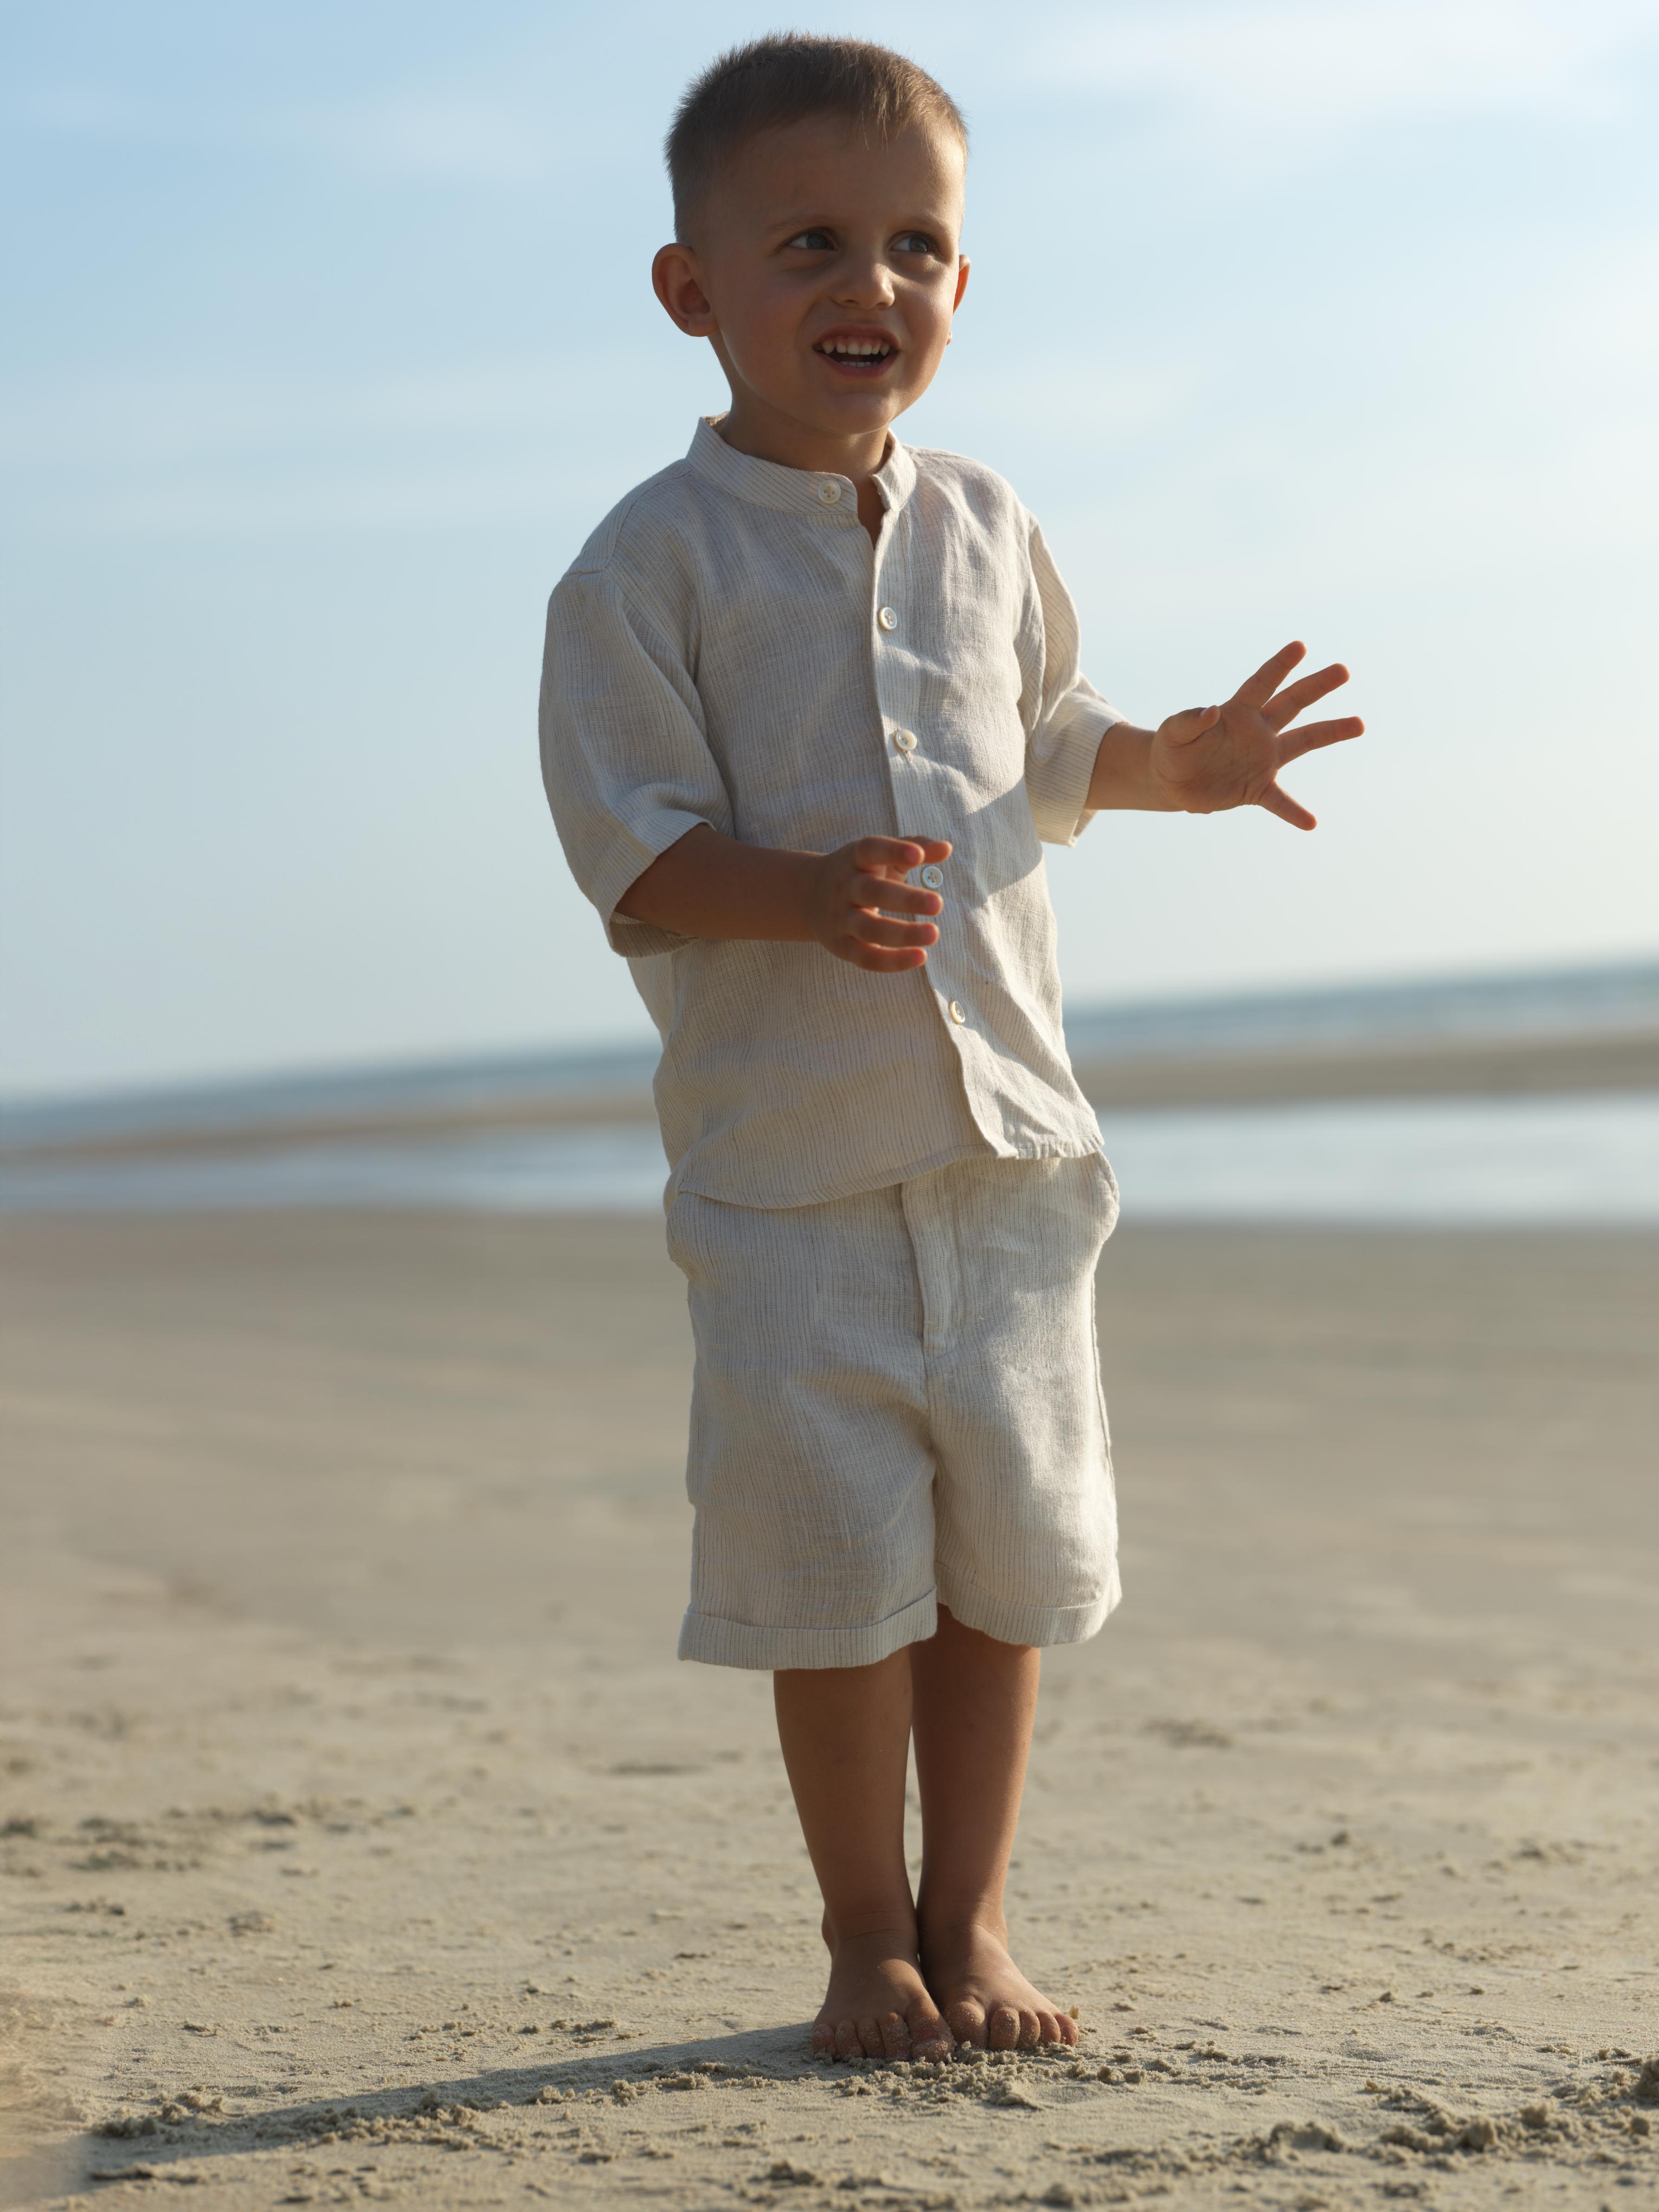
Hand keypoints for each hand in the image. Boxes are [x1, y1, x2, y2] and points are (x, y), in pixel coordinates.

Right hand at [804, 835, 950, 972]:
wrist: (807, 896)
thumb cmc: (859, 872)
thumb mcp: (880, 855)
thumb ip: (914, 847)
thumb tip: (947, 848)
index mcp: (855, 859)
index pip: (870, 850)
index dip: (893, 851)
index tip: (918, 856)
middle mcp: (845, 888)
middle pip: (871, 892)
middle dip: (905, 899)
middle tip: (938, 903)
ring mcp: (841, 919)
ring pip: (869, 929)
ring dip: (902, 934)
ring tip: (933, 934)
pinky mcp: (841, 946)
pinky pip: (866, 958)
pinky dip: (893, 961)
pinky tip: (920, 956)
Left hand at [1150, 641, 1361, 830]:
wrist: (1170, 782)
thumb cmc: (1171, 750)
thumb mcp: (1171, 733)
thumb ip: (1188, 721)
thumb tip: (1211, 711)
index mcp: (1236, 712)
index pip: (1261, 684)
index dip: (1279, 666)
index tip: (1300, 647)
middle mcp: (1257, 731)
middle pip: (1292, 703)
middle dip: (1317, 686)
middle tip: (1343, 670)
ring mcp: (1261, 759)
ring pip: (1302, 742)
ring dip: (1330, 733)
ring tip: (1360, 724)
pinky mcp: (1256, 788)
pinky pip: (1279, 802)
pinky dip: (1294, 812)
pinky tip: (1311, 823)